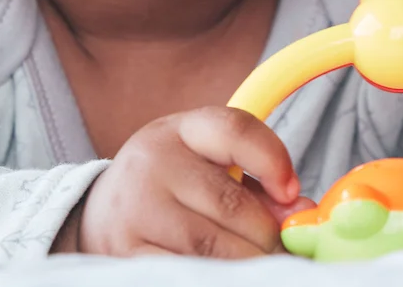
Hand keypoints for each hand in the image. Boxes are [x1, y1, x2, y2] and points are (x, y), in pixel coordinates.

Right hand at [55, 106, 313, 256]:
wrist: (100, 213)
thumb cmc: (169, 188)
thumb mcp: (205, 165)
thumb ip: (255, 183)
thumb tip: (302, 211)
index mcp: (178, 131)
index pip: (235, 129)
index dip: (273, 160)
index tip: (291, 192)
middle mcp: (153, 163)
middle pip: (232, 204)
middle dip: (267, 234)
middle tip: (280, 248)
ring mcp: (137, 210)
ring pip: (214, 248)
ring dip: (247, 263)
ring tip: (257, 265)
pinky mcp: (128, 254)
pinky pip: (189, 273)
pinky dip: (217, 277)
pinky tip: (227, 275)